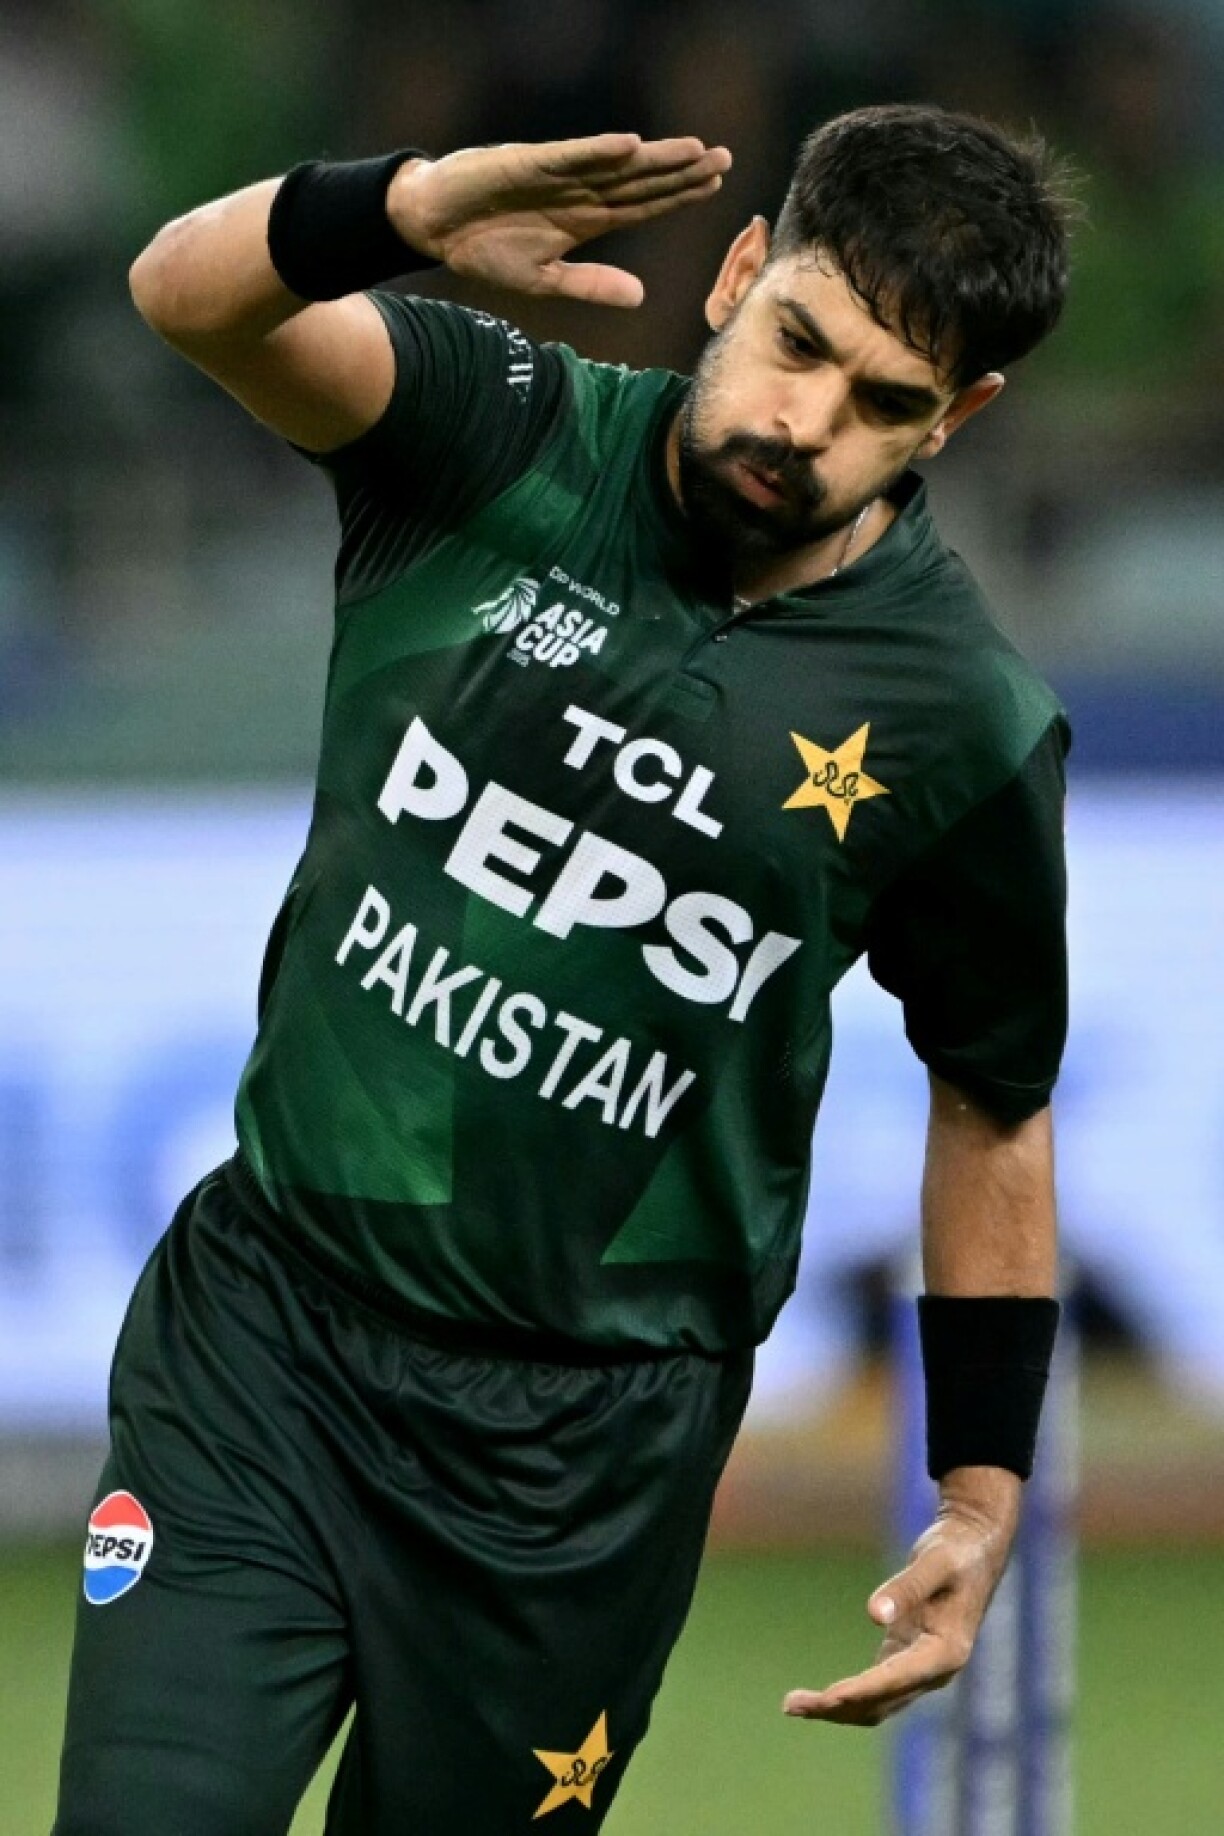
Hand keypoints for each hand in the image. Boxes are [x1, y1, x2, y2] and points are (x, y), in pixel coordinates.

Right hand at [386, 133, 731, 307]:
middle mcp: (579, 193)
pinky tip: (631, 146)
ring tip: (695, 151)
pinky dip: (598, 151)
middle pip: (640, 180)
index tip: (715, 187)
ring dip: (653, 157)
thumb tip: (641, 297)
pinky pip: (569, 157)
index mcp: (585, 220)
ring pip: (615, 165)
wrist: (434, 227)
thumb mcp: (544, 280)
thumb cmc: (485, 250)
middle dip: (681, 171)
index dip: (678, 196)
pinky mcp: (527, 165)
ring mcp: (556, 176)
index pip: (642, 204)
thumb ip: (591, 284)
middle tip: (724, 159)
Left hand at [783, 1467, 1021, 1727]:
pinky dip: (848, 1696)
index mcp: (946, 1653)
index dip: (861, 1689)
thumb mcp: (935, 1563)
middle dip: (838, 1707)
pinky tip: (819, 1698)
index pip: (896, 1679)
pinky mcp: (907, 1658)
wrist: (973, 1548)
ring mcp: (920, 1669)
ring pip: (876, 1703)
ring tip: (792, 1705)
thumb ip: (907, 1588)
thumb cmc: (955, 1552)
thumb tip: (873, 1615)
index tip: (828, 1697)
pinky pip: (875, 1689)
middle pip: (882, 1703)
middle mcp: (935, 1671)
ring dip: (837, 1709)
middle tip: (791, 1705)